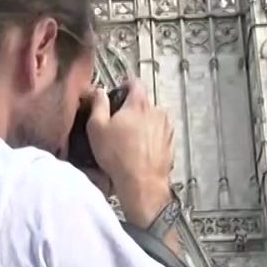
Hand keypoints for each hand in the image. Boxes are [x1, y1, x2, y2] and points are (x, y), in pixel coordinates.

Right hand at [83, 78, 173, 224]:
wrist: (142, 183)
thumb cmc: (119, 157)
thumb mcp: (97, 127)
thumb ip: (98, 103)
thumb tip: (98, 92)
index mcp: (139, 104)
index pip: (134, 82)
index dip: (123, 86)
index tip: (117, 94)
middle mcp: (156, 111)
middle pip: (142, 101)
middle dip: (130, 109)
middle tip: (116, 124)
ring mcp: (165, 127)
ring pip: (150, 118)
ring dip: (140, 124)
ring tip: (127, 141)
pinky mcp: (169, 142)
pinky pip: (157, 133)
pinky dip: (148, 138)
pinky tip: (137, 150)